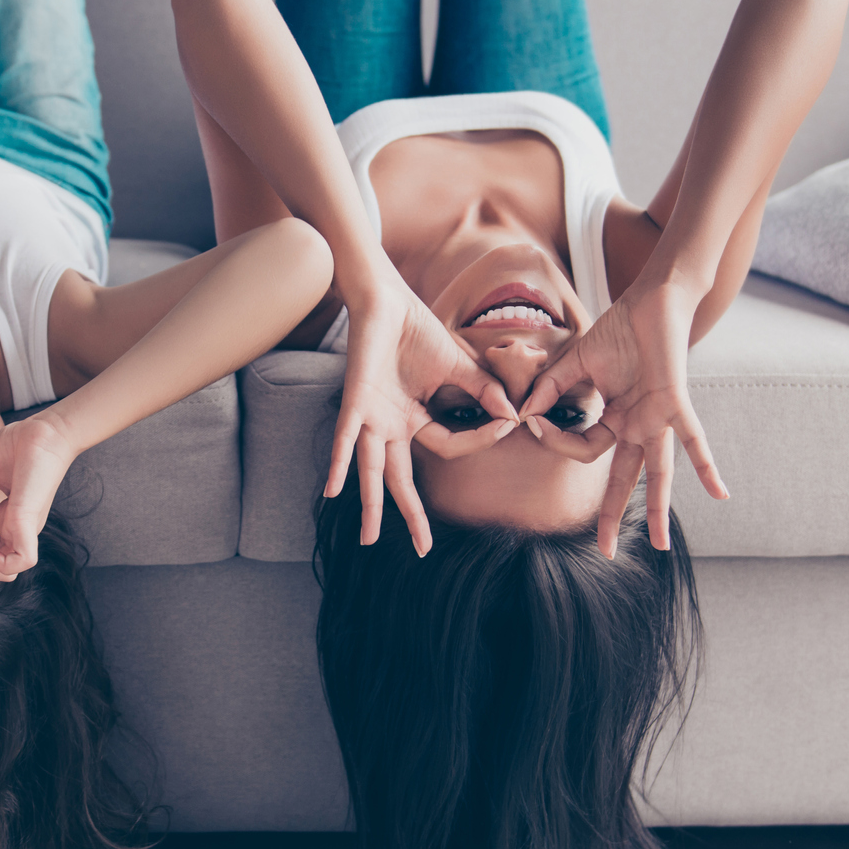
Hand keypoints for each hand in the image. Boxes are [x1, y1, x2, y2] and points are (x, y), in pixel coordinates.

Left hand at [331, 273, 517, 554]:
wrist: (386, 299)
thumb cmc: (417, 330)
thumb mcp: (458, 366)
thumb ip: (483, 391)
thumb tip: (515, 415)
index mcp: (414, 419)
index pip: (449, 446)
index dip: (479, 439)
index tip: (505, 424)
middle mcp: (391, 425)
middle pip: (401, 479)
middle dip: (411, 515)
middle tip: (423, 549)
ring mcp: (372, 417)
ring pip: (371, 470)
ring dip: (372, 505)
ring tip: (371, 539)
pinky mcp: (355, 402)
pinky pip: (346, 438)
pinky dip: (340, 463)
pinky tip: (333, 490)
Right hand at [521, 284, 727, 556]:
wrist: (653, 302)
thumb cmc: (620, 330)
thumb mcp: (577, 363)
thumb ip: (552, 387)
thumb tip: (524, 413)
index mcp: (616, 419)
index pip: (584, 449)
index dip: (556, 440)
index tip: (533, 422)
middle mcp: (638, 426)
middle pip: (624, 480)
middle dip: (613, 515)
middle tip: (604, 550)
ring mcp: (657, 418)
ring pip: (657, 472)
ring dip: (658, 509)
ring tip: (657, 544)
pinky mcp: (674, 403)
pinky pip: (692, 439)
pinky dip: (705, 466)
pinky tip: (720, 494)